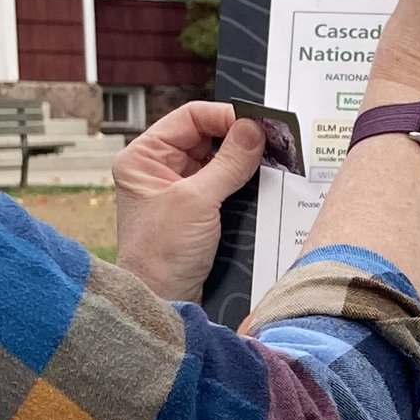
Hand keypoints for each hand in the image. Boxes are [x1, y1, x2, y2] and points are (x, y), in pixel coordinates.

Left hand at [110, 101, 265, 301]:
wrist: (163, 304)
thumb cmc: (162, 255)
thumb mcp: (196, 202)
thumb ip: (229, 163)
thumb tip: (255, 129)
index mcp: (144, 158)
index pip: (190, 118)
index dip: (225, 116)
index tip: (258, 122)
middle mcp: (159, 170)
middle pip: (208, 137)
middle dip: (240, 138)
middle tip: (274, 140)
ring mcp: (180, 191)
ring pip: (221, 161)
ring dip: (246, 162)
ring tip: (275, 159)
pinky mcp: (198, 212)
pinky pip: (227, 186)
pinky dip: (246, 183)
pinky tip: (266, 183)